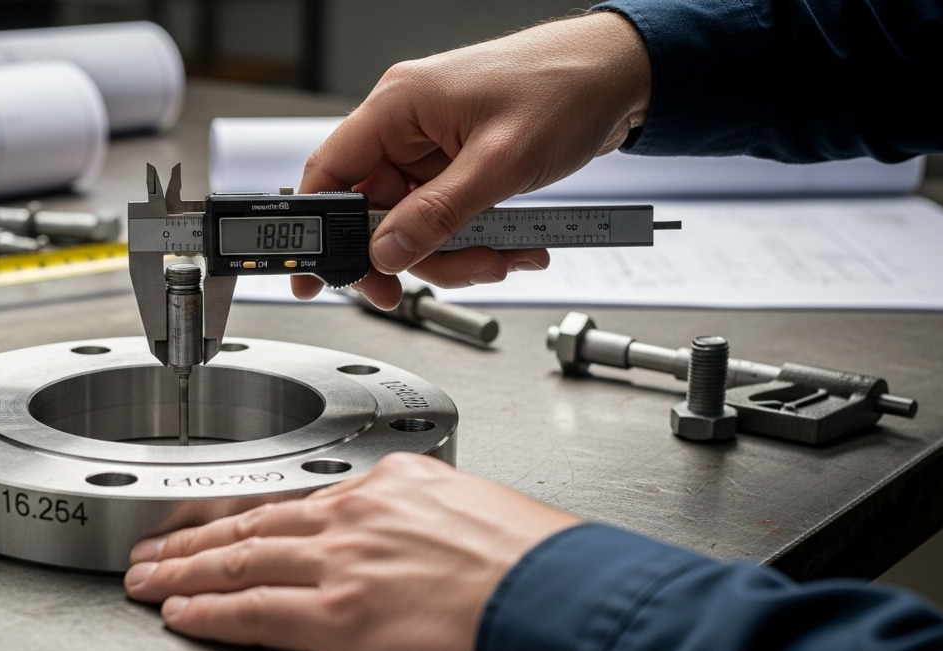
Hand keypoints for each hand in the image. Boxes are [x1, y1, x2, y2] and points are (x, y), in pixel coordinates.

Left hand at [122, 453, 580, 650]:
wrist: (562, 604)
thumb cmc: (542, 567)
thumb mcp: (482, 514)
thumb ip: (431, 520)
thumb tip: (420, 542)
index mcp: (394, 483)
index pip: (301, 499)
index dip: (249, 512)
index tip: (223, 521)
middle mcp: (358, 514)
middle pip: (252, 522)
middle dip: (193, 537)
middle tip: (152, 546)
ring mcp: (341, 563)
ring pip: (237, 559)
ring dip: (181, 571)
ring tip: (145, 579)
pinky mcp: (336, 616)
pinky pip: (250, 610)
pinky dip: (206, 612)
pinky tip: (179, 614)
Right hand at [295, 12, 651, 308]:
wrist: (621, 76)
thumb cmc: (565, 87)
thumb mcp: (499, 163)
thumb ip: (438, 214)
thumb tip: (388, 252)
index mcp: (399, 105)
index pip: (331, 172)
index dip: (321, 229)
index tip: (321, 275)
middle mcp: (407, 126)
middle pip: (376, 213)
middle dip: (412, 254)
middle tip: (431, 282)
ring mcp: (433, 149)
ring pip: (415, 226)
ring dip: (455, 254)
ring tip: (502, 256)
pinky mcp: (459, 167)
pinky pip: (448, 219)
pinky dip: (476, 241)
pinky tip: (513, 244)